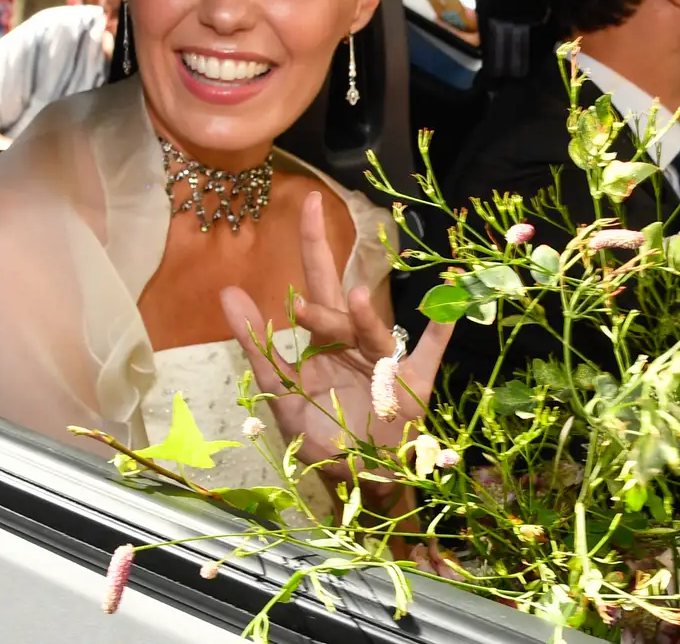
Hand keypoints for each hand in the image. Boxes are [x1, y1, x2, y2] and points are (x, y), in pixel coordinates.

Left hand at [222, 192, 454, 493]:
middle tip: (305, 295)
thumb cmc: (320, 433)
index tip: (310, 200)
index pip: (317, 281)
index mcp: (326, 339)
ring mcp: (388, 365)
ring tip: (352, 302)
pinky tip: (451, 309)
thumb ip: (256, 341)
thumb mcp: (279, 389)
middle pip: (344, 306)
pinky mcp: (414, 388)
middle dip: (327, 290)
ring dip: (366, 318)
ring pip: (375, 334)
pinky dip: (441, 334)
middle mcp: (357, 343)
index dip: (312, 242)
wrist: (357, 479)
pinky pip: (429, 356)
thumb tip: (229, 290)